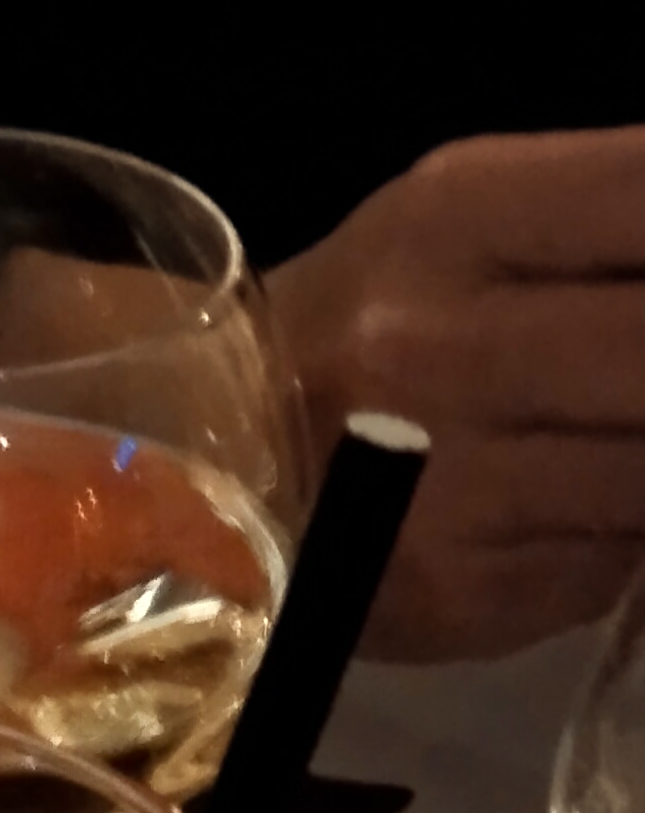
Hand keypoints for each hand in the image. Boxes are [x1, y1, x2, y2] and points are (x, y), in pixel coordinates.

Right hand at [266, 136, 644, 658]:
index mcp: (457, 219)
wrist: (209, 465)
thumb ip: (618, 225)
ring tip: (610, 434)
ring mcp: (442, 486)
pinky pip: (613, 563)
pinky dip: (624, 533)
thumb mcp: (477, 223)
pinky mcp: (458, 594)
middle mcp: (437, 349)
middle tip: (635, 383)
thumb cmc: (376, 325)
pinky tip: (588, 509)